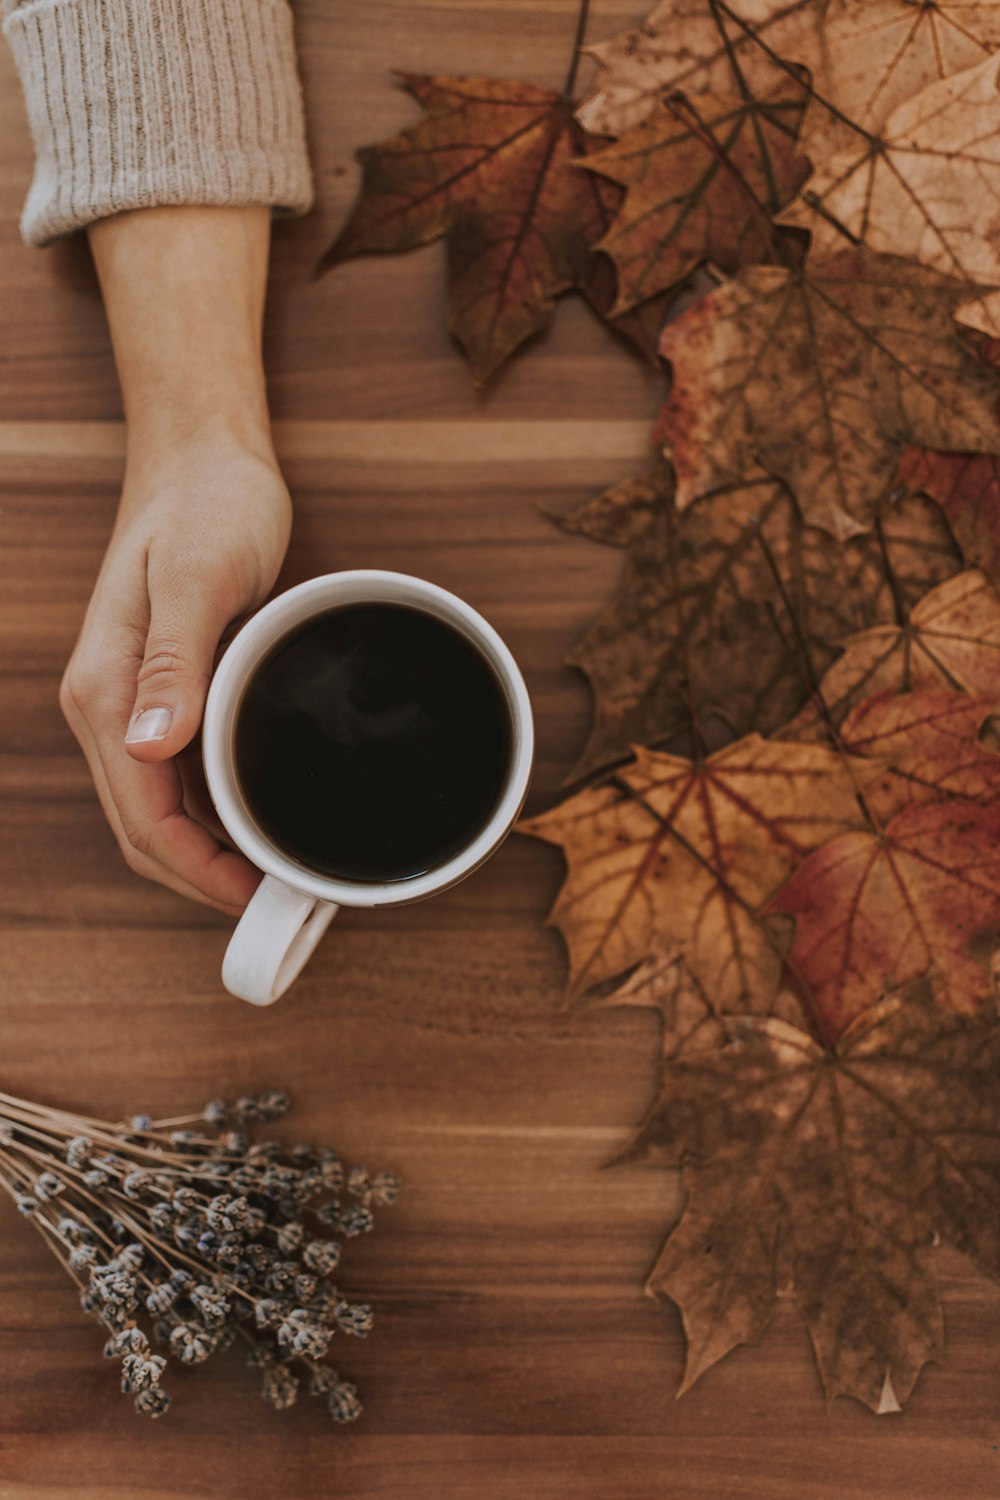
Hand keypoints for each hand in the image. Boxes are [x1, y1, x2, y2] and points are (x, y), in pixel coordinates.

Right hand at [60, 431, 290, 913]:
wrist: (204, 459)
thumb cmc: (208, 505)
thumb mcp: (198, 576)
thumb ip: (172, 660)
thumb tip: (145, 746)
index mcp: (106, 691)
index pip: (141, 816)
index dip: (197, 871)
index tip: (257, 897)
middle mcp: (108, 708)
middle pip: (143, 830)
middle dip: (202, 878)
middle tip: (280, 901)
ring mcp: (131, 705)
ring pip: (158, 812)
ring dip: (207, 854)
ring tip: (275, 875)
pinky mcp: (162, 694)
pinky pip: (176, 779)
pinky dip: (212, 815)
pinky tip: (255, 822)